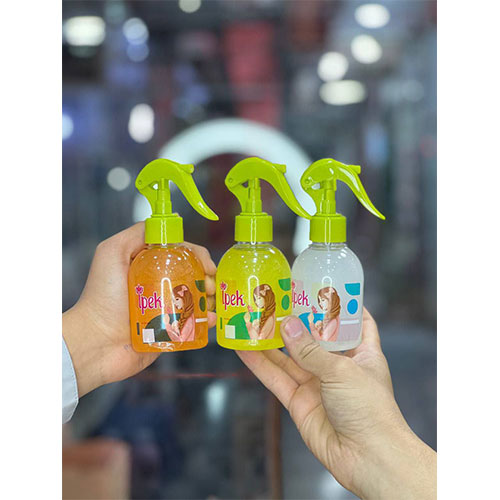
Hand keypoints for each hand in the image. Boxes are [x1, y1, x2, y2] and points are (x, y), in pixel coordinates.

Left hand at [62, 222, 216, 397]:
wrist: (96, 342)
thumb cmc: (101, 296)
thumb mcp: (112, 252)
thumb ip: (136, 233)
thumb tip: (167, 223)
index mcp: (148, 267)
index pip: (180, 254)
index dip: (197, 256)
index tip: (207, 264)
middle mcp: (158, 286)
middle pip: (193, 276)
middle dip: (208, 278)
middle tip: (210, 286)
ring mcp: (165, 310)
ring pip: (197, 299)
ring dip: (210, 299)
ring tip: (211, 303)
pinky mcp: (170, 331)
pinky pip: (194, 324)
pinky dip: (207, 321)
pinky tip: (210, 320)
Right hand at [237, 309, 435, 499]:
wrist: (367, 458)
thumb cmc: (370, 409)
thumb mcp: (342, 370)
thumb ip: (310, 349)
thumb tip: (286, 324)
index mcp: (361, 352)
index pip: (354, 321)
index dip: (341, 305)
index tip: (324, 287)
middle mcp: (338, 365)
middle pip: (313, 336)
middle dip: (295, 319)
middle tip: (275, 299)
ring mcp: (317, 383)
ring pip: (289, 356)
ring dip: (270, 339)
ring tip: (251, 318)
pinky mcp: (299, 401)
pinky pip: (276, 378)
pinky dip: (259, 364)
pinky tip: (244, 348)